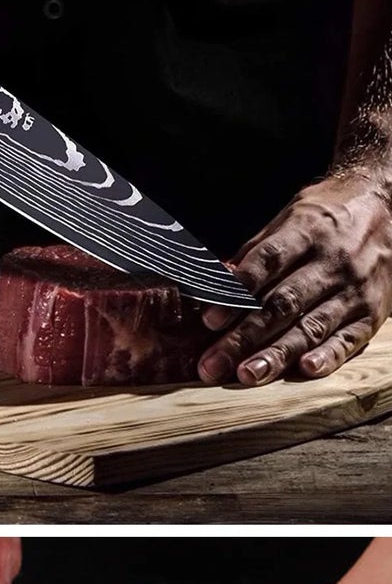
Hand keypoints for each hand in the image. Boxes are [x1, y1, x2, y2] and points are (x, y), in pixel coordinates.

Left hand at [198, 163, 391, 387]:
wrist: (389, 207)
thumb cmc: (330, 215)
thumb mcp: (292, 216)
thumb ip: (256, 251)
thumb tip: (217, 278)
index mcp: (308, 231)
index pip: (268, 262)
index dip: (237, 292)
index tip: (210, 319)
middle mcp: (332, 261)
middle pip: (283, 304)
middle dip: (244, 337)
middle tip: (213, 364)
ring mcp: (354, 290)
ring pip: (311, 326)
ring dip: (277, 354)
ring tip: (247, 375)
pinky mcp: (371, 314)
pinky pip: (348, 340)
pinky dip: (328, 357)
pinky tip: (305, 370)